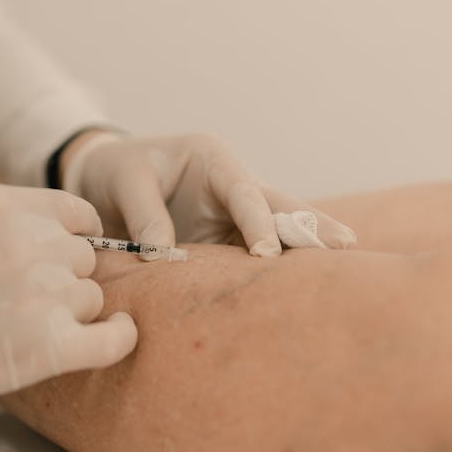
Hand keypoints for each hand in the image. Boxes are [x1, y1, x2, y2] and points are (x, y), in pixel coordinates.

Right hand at [0, 184, 137, 423]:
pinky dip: (119, 338)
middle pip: (83, 257)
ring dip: (71, 312)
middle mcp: (26, 242)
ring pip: (91, 297)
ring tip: (30, 327)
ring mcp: (39, 295)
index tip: (62, 254)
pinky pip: (113, 339)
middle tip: (27, 301)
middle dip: (62, 276)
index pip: (73, 212)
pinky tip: (115, 336)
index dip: (72, 235)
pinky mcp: (45, 350)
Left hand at [62, 132, 356, 256]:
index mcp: (212, 159)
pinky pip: (252, 258)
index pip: (243, 190)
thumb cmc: (116, 172)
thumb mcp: (124, 181)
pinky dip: (274, 274)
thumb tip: (164, 255)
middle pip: (279, 206)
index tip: (265, 252)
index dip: (258, 220)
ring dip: (305, 251)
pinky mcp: (227, 242)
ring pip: (277, 232)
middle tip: (346, 246)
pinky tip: (300, 292)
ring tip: (343, 269)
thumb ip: (144, 214)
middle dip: (312, 225)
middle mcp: (232, 186)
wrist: (105, 183)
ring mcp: (233, 216)